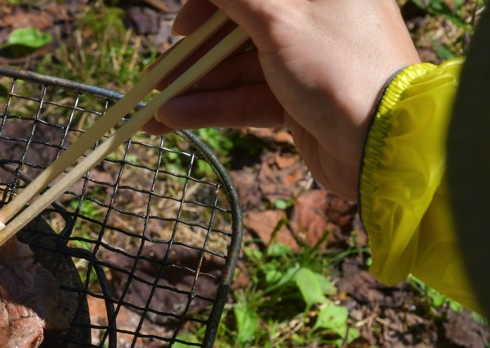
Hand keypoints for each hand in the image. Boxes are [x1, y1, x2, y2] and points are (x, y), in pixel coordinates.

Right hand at [148, 0, 419, 199]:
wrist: (385, 144)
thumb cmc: (338, 67)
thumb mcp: (280, 18)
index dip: (211, 4)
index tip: (181, 25)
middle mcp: (314, 18)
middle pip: (239, 28)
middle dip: (193, 54)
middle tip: (155, 76)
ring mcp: (306, 62)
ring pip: (237, 69)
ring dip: (194, 88)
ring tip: (152, 111)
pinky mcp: (299, 102)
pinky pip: (247, 99)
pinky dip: (212, 109)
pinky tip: (173, 121)